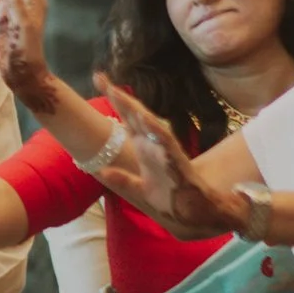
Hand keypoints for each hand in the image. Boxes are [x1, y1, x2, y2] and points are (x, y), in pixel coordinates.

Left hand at [96, 77, 247, 239]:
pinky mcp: (178, 163)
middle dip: (119, 97)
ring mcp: (166, 152)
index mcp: (145, 149)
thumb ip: (121, 180)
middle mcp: (154, 145)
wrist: (196, 214)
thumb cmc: (168, 199)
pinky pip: (167, 146)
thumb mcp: (138, 191)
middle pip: (135, 116)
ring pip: (150, 126)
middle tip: (100, 78)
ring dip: (135, 110)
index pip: (127, 120)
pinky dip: (157, 133)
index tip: (97, 80)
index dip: (113, 101)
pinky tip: (147, 121)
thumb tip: (99, 171)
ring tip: (118, 94)